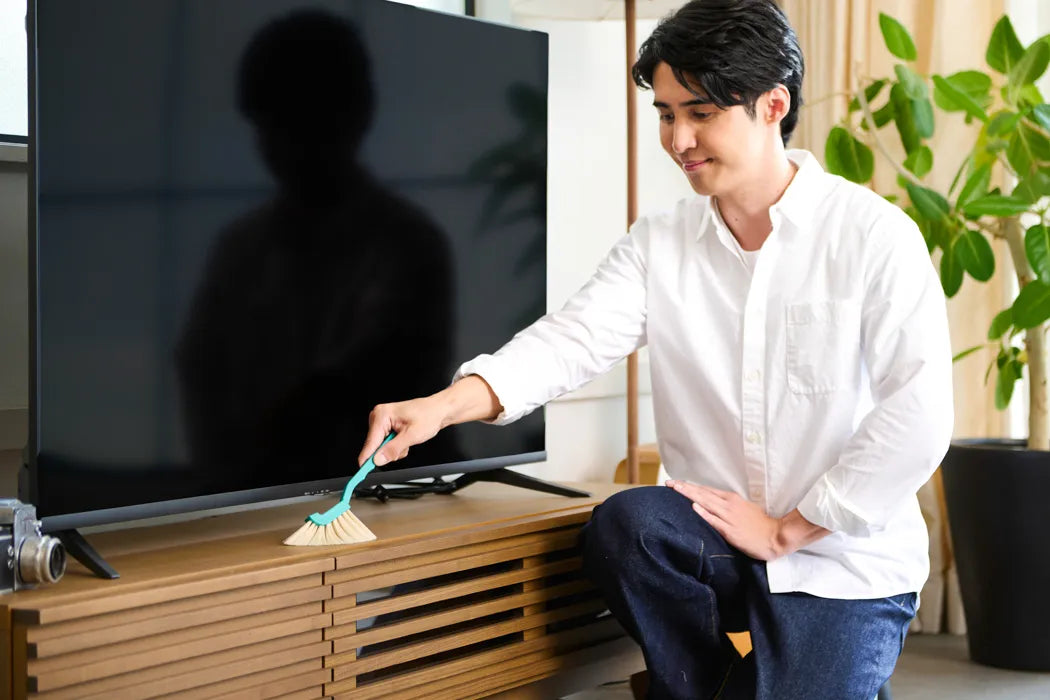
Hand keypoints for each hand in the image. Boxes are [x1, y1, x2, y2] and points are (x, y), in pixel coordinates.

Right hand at [358, 396, 445, 466]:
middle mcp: (379, 416)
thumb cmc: (429, 415)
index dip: (367, 459)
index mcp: (382, 415)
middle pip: (374, 446)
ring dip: (395, 449)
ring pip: (381, 447)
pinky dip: (396, 446)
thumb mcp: (412, 436)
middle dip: (389, 451)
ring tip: (407, 439)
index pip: (370, 443)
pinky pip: (386, 444)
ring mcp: (383, 421)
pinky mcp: (387, 426)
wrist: (439, 410)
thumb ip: (393, 449)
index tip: (361, 472)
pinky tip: (406, 438)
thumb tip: (378, 459)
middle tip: (404, 445)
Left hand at [666, 480, 782, 560]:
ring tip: (676, 489)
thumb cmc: (761, 524)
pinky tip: (694, 507)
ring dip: (690, 495)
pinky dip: (705, 513)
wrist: (775, 536)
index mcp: (732, 499)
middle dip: (684, 487)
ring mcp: (729, 517)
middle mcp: (729, 505)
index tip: (676, 482)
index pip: (706, 490)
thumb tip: (714, 504)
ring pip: (706, 503)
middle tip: (669, 482)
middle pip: (703, 493)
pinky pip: (715, 521)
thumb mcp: (745, 508)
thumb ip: (729, 505)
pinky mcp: (731, 531)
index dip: (690, 486)